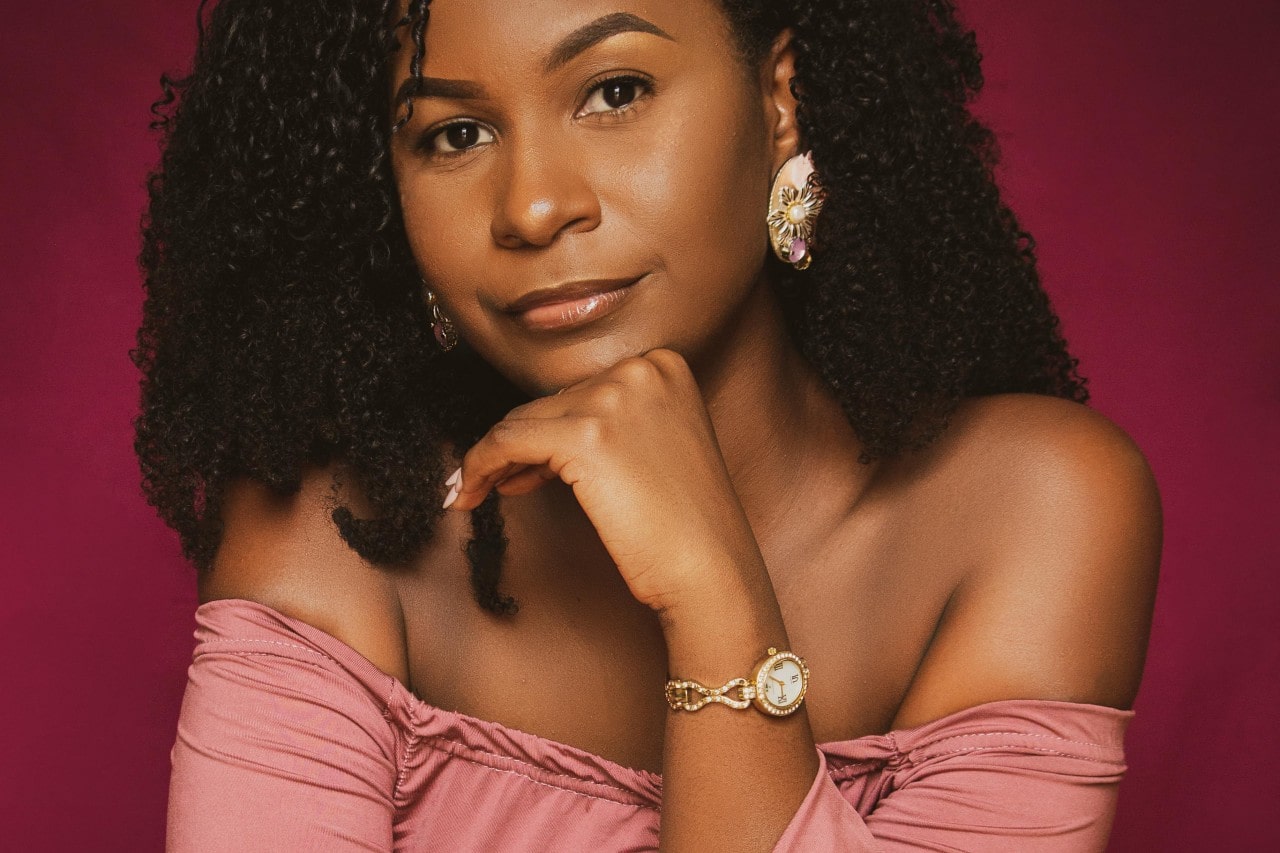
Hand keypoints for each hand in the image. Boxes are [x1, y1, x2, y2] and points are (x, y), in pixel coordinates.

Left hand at [444, 349, 770, 617]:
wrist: (711, 570)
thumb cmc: (685, 525)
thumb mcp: (655, 449)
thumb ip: (609, 426)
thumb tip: (533, 437)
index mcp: (664, 365)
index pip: (581, 391)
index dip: (551, 429)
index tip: (530, 465)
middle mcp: (641, 369)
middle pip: (551, 404)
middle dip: (523, 447)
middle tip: (502, 484)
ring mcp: (613, 397)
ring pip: (522, 421)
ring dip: (496, 459)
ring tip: (482, 491)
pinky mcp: (585, 435)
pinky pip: (506, 441)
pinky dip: (480, 466)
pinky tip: (470, 493)